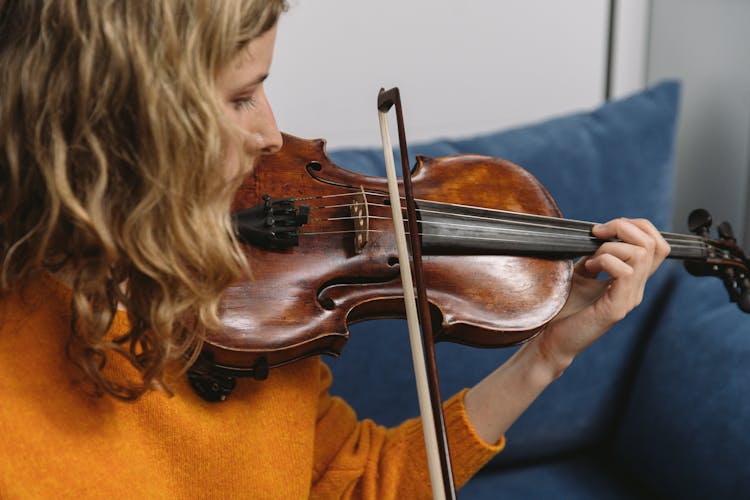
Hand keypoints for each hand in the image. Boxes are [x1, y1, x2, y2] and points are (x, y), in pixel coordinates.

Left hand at [531, 218, 670, 373]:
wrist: (551, 340)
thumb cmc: (564, 309)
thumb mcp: (582, 273)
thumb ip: (596, 255)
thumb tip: (599, 233)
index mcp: (631, 280)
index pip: (657, 245)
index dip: (638, 226)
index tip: (606, 229)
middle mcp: (635, 289)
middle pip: (654, 243)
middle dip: (624, 227)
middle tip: (597, 234)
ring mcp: (628, 299)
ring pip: (640, 253)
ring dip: (611, 246)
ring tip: (591, 260)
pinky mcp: (615, 308)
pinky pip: (624, 272)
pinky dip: (605, 261)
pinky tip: (589, 270)